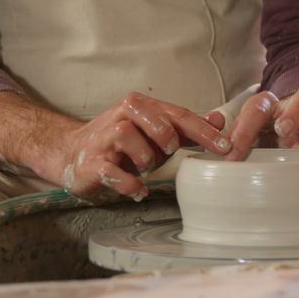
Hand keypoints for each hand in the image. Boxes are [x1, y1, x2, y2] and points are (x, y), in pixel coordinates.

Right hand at [56, 92, 231, 200]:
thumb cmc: (124, 145)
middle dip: (168, 138)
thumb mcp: (158, 134)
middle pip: (155, 119)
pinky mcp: (91, 163)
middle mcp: (122, 116)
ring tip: (144, 168)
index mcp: (143, 107)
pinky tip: (138, 189)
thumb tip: (219, 119)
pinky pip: (112, 172)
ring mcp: (104, 139)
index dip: (204, 131)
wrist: (72, 155)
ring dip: (145, 158)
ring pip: (130, 137)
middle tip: (169, 151)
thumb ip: (187, 129)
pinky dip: (129, 184)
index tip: (226, 146)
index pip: (179, 116)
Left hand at [221, 86, 298, 160]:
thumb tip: (209, 128)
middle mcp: (295, 105)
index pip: (257, 108)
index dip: (243, 130)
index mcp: (270, 106)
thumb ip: (229, 133)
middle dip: (292, 112)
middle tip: (282, 131)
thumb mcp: (249, 135)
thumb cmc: (271, 136)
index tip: (232, 154)